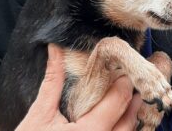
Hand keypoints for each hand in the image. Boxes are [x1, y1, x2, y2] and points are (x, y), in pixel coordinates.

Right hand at [15, 44, 141, 130]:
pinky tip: (117, 120)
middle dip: (131, 99)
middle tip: (128, 82)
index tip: (122, 70)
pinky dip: (122, 129)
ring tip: (128, 100)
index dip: (123, 83)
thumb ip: (53, 81)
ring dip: (130, 117)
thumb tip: (55, 49)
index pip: (117, 101)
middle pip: (129, 119)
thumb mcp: (40, 114)